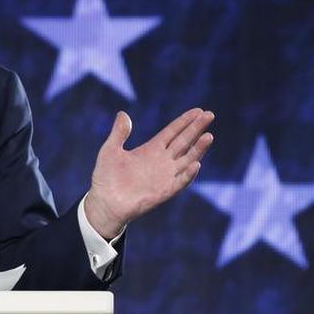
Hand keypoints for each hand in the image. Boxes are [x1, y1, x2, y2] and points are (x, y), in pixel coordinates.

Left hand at [84, 108, 214, 239]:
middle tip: (209, 115)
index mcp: (151, 149)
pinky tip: (195, 164)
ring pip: (187, 159)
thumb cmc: (106, 177)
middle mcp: (162, 161)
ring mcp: (165, 176)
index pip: (173, 132)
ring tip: (208, 136)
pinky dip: (188, 174)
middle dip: (196, 129)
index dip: (185, 121)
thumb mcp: (110, 151)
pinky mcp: (164, 192)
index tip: (199, 110)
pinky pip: (180, 182)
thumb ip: (119, 133)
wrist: (104, 203)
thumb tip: (123, 113)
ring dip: (198, 149)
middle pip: (184, 141)